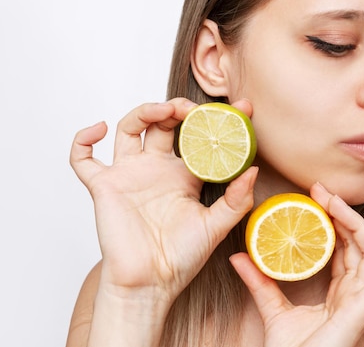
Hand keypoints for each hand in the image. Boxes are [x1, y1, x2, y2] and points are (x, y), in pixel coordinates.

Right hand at [70, 98, 257, 305]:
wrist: (151, 282)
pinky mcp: (104, 187)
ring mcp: (129, 174)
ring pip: (129, 129)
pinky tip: (100, 129)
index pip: (199, 137)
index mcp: (184, 175)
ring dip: (144, 112)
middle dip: (178, 108)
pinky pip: (83, 159)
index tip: (242, 109)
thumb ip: (236, 199)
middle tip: (194, 110)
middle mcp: (157, 169)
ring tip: (164, 110)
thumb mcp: (217, 226)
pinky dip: (83, 140)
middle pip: (163, 123)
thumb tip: (254, 170)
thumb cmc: (182, 257)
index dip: (217, 121)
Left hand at [230, 182, 363, 346]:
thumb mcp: (272, 308)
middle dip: (343, 215)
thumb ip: (260, 282)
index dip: (334, 222)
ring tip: (336, 202)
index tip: (315, 197)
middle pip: (359, 246)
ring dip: (358, 224)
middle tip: (322, 191)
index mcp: (339, 294)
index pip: (343, 250)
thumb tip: (237, 256)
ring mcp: (363, 303)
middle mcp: (355, 295)